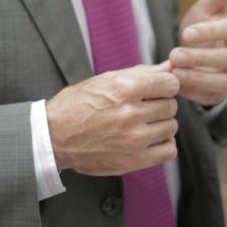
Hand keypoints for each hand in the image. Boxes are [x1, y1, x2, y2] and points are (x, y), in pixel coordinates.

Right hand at [46, 62, 179, 175]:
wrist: (54, 136)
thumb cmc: (79, 104)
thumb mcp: (106, 80)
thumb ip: (142, 73)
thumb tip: (170, 65)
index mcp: (124, 88)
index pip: (171, 83)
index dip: (165, 85)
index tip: (156, 89)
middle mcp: (131, 112)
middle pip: (171, 105)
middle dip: (161, 104)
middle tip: (145, 107)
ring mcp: (133, 138)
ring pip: (171, 127)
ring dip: (161, 124)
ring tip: (144, 123)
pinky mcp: (133, 160)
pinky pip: (169, 151)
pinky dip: (163, 144)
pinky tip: (149, 139)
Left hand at [169, 0, 226, 105]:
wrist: (191, 51)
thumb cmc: (202, 25)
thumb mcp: (209, 6)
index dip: (211, 31)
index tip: (186, 32)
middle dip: (200, 57)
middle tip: (175, 54)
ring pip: (221, 81)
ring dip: (197, 77)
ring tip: (174, 70)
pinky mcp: (219, 94)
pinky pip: (210, 96)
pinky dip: (193, 92)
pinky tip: (176, 84)